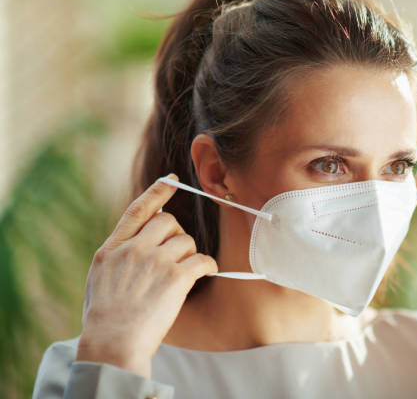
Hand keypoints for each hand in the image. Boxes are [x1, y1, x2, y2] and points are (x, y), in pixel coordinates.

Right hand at [76, 173, 217, 377]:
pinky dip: (208, 265)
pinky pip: (202, 259)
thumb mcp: (100, 278)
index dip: (158, 192)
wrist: (112, 344)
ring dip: (190, 254)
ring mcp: (155, 262)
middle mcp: (133, 249)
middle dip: (176, 234)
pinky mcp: (175, 278)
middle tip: (177, 253)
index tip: (172, 180)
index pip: (138, 210)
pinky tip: (207, 272)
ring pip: (186, 241)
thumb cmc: (106, 318)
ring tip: (185, 274)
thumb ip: (118, 255)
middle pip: (168, 221)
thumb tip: (138, 241)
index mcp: (112, 249)